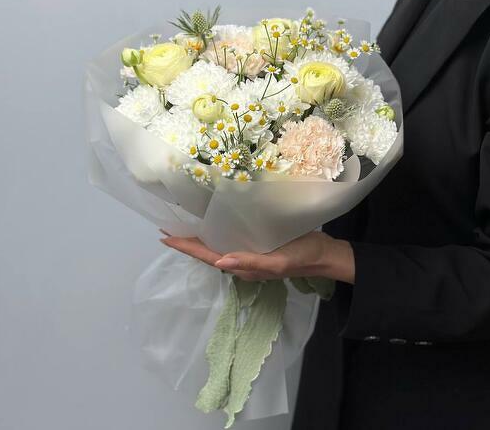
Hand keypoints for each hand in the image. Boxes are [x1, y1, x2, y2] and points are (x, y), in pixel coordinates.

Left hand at [159, 231, 354, 282]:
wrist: (324, 254)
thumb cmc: (303, 256)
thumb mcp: (279, 262)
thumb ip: (251, 263)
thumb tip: (221, 262)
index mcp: (244, 266)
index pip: (209, 257)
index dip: (187, 248)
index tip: (166, 237)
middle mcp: (242, 261)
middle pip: (209, 252)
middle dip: (188, 242)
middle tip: (168, 227)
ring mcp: (250, 253)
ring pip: (218, 246)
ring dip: (200, 237)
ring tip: (184, 225)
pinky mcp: (258, 244)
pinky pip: (232, 238)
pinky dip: (217, 232)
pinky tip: (214, 223)